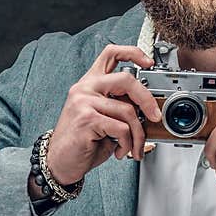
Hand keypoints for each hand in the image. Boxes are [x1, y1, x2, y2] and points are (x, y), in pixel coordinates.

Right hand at [46, 45, 161, 184]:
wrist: (61, 162)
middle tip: (154, 116)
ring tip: (133, 147)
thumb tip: (150, 109)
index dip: (133, 53)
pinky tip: (120, 150)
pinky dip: (127, 143)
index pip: (111, 54)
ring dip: (138, 134)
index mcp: (90, 83)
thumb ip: (122, 107)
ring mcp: (84, 102)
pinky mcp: (87, 118)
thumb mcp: (105, 119)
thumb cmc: (84, 142)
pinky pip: (121, 128)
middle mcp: (85, 88)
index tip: (148, 62)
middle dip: (147, 100)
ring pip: (128, 110)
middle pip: (127, 79)